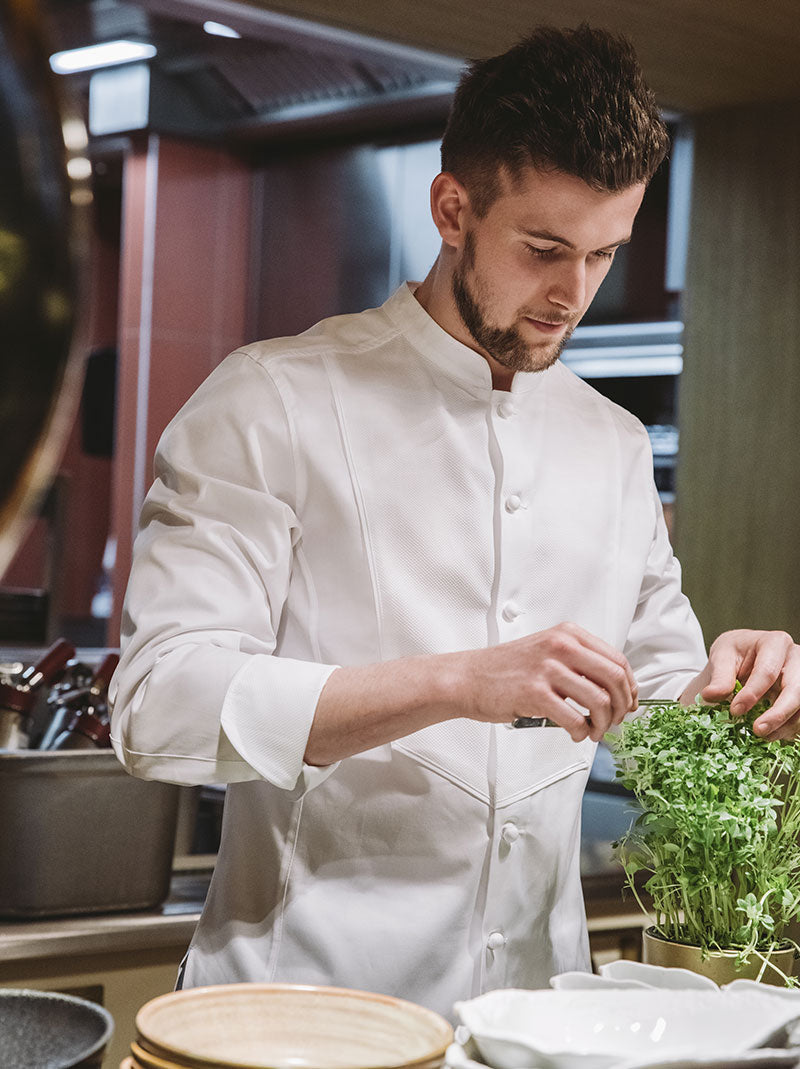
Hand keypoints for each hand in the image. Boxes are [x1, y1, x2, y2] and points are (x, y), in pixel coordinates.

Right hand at [463, 622, 637, 742]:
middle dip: (621, 707)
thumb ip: (578, 663)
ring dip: (603, 724)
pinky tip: (575, 734)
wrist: (468, 677)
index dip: (630, 687)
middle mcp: (561, 647)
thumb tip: (614, 690)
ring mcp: (548, 669)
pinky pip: (575, 719)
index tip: (628, 703)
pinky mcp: (536, 693)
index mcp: (567, 634)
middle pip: (615, 679)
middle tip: (614, 721)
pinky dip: (581, 733)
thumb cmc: (506, 669)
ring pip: (600, 701)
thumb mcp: (546, 651)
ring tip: (593, 731)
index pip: (617, 660)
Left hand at [680, 628, 799, 739]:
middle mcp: (796, 659)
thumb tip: (711, 695)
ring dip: (786, 725)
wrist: (742, 658)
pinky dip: (790, 728)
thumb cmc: (734, 653)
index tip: (735, 710)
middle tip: (758, 731)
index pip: (767, 671)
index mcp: (775, 643)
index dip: (752, 694)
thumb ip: (719, 677)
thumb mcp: (722, 658)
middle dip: (778, 714)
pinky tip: (773, 735)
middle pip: (796, 689)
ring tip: (763, 736)